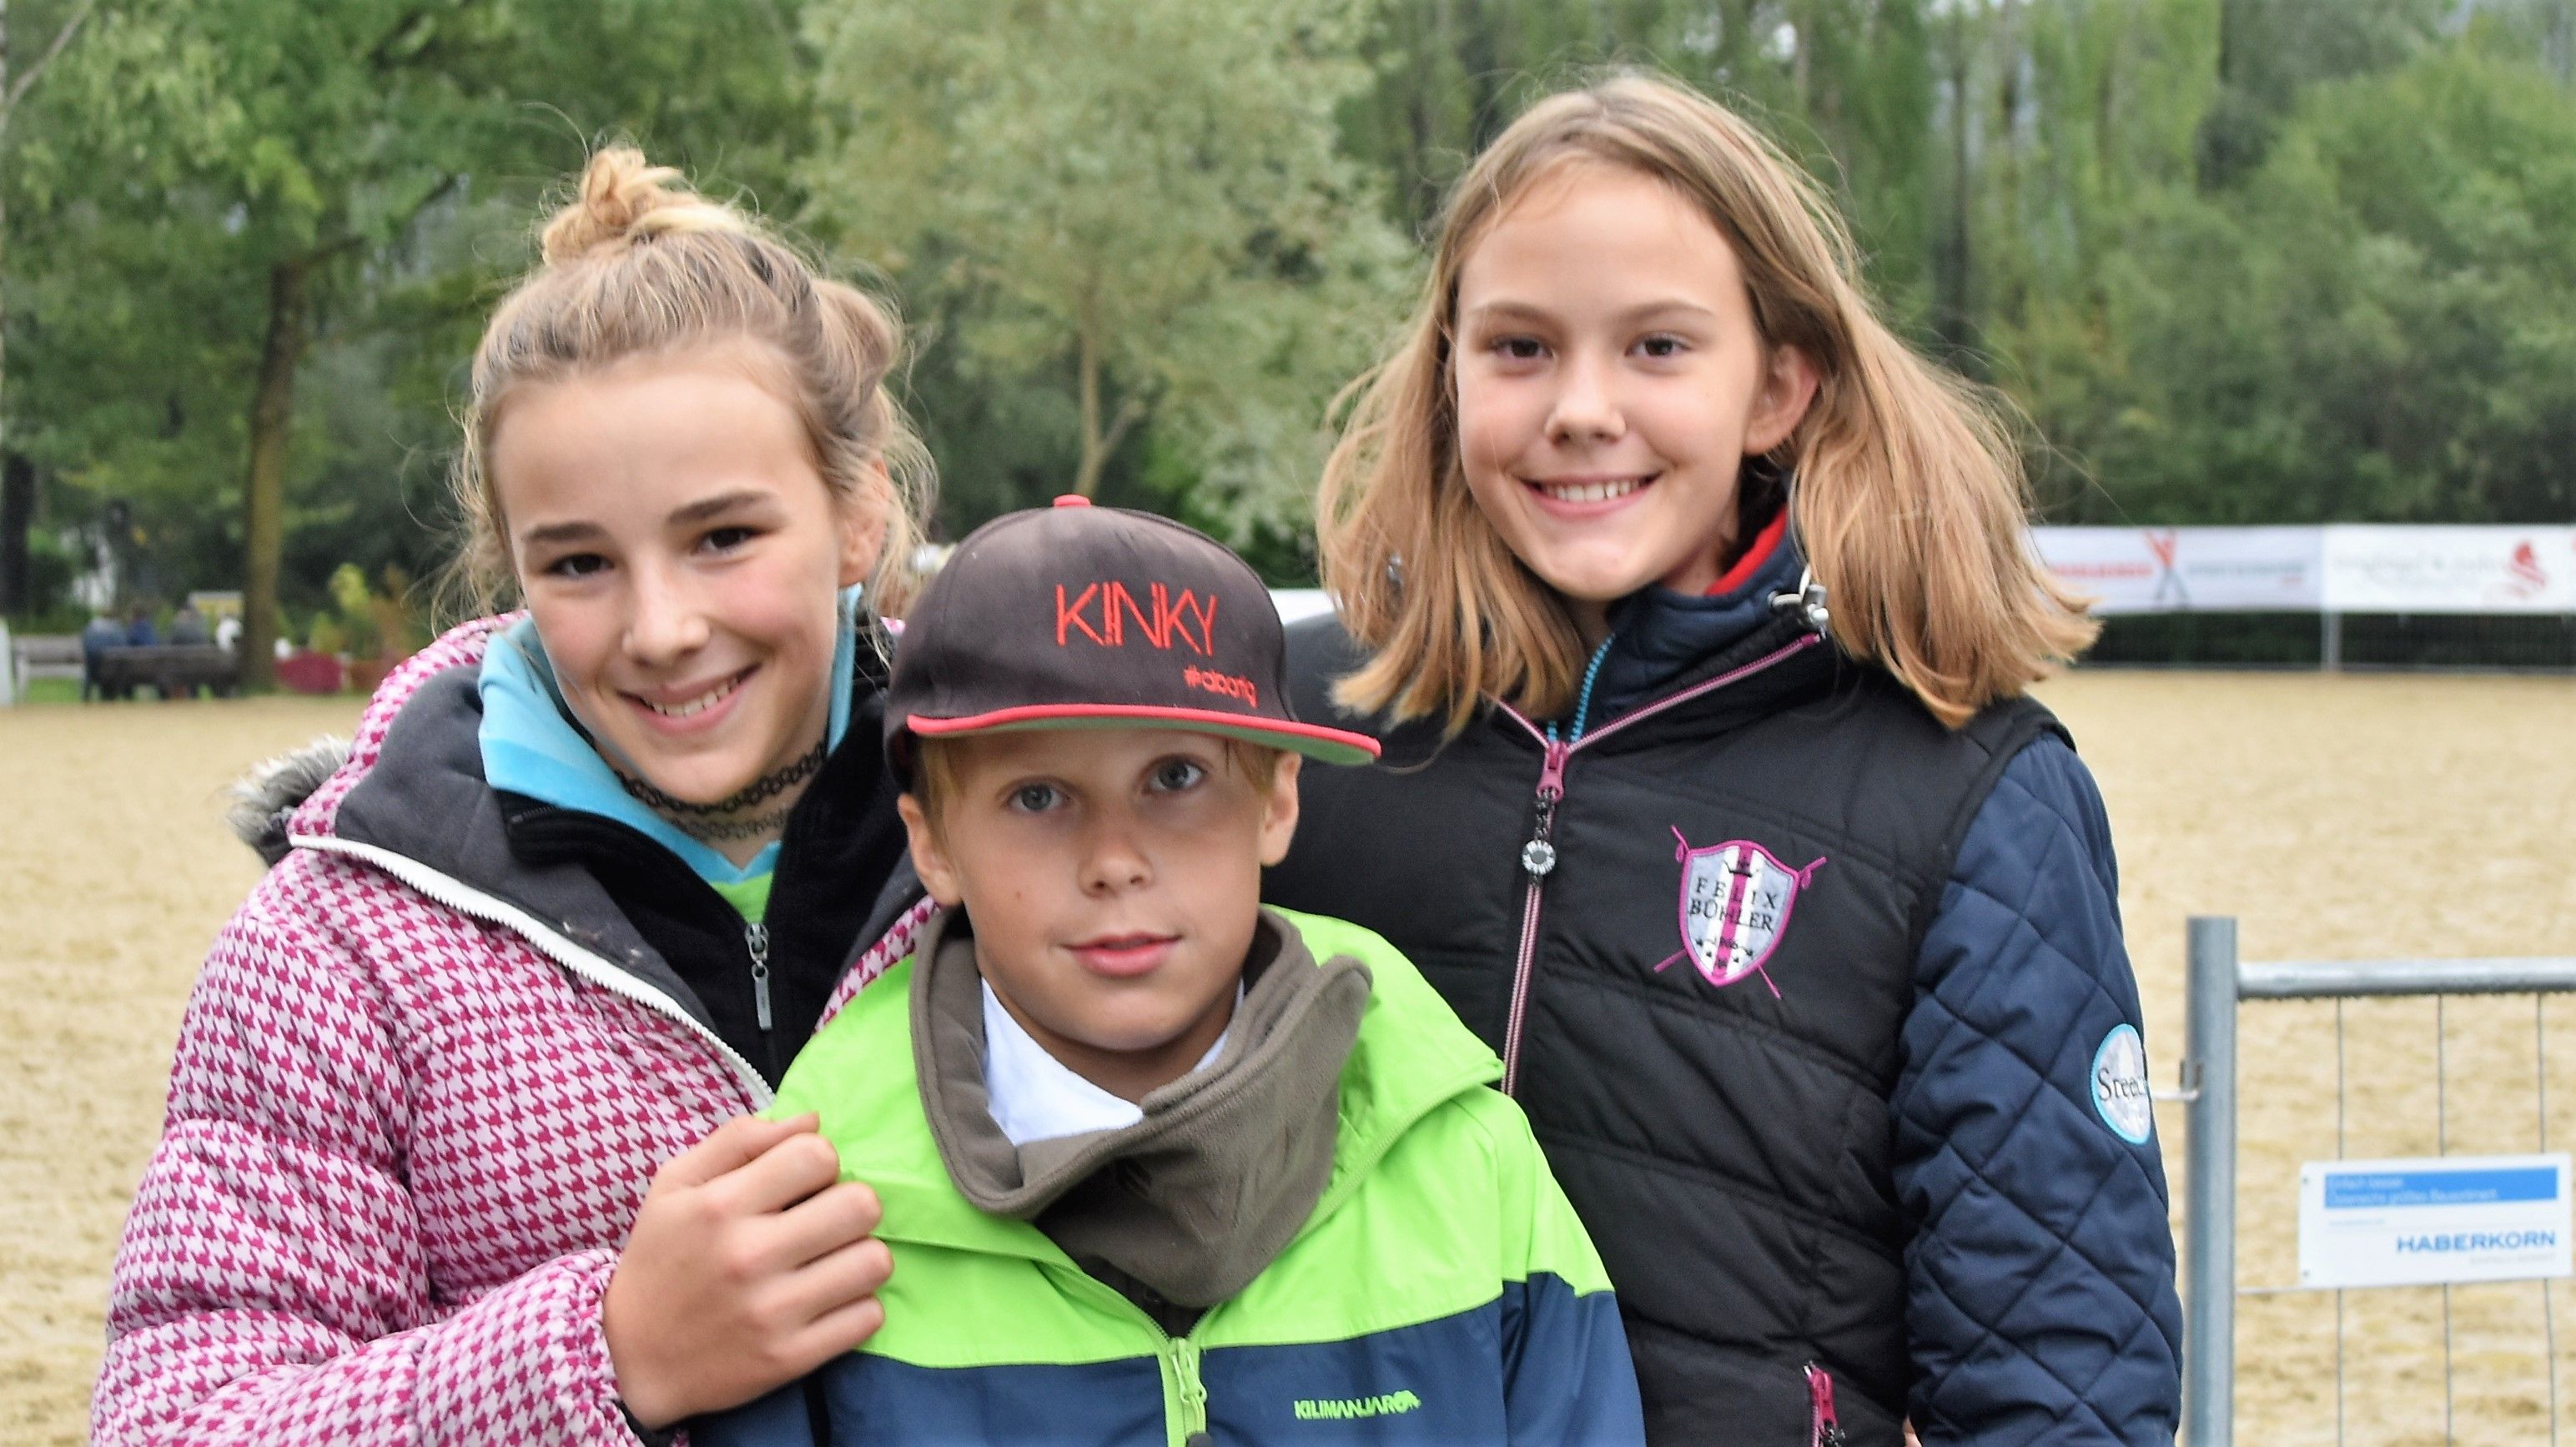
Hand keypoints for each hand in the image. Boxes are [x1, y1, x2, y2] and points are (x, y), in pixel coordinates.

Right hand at [603, 1113, 892, 1428]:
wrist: (629, 1359)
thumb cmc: (660, 1259)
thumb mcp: (676, 1185)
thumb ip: (740, 1140)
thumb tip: (813, 1120)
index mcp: (720, 1205)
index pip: (818, 1154)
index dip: (820, 1162)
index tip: (804, 1183)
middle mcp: (748, 1256)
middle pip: (861, 1205)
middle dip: (852, 1205)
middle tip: (827, 1221)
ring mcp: (772, 1312)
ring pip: (874, 1261)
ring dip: (861, 1255)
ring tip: (832, 1261)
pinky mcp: (790, 1358)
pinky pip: (868, 1316)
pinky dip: (858, 1306)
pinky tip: (828, 1301)